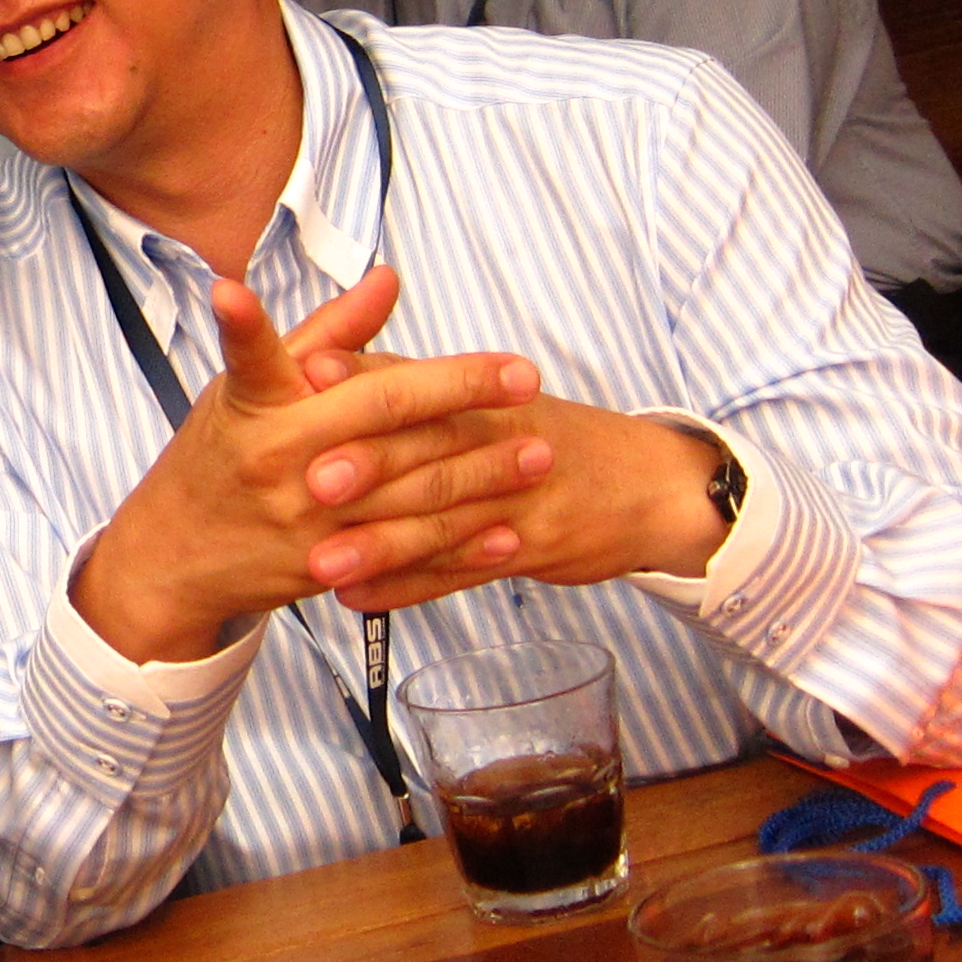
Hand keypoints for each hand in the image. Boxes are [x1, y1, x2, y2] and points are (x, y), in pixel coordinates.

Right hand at [68, 268, 547, 663]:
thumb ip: (327, 334)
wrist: (169, 557)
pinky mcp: (323, 570)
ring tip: (540, 453)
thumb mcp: (249, 385)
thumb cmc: (215, 455)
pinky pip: (405, 558)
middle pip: (395, 429)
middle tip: (531, 384)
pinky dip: (460, 546)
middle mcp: (285, 462)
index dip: (438, 369)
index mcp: (266, 406)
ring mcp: (307, 523)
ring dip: (482, 476)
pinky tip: (506, 531)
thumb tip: (389, 279)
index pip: (358, 373)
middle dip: (469, 405)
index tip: (501, 356)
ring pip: (411, 497)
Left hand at [305, 398, 730, 607]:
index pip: (420, 384)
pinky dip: (409, 588)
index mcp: (484, 397)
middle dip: (371, 465)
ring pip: (443, 521)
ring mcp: (520, 498)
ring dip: (380, 544)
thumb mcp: (492, 398)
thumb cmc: (555, 436)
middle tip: (309, 484)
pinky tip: (361, 599)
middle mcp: (502, 440)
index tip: (306, 379)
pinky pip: (462, 572)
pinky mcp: (533, 548)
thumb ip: (406, 382)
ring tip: (321, 563)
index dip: (364, 381)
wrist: (655, 485)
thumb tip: (318, 362)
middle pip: (432, 450)